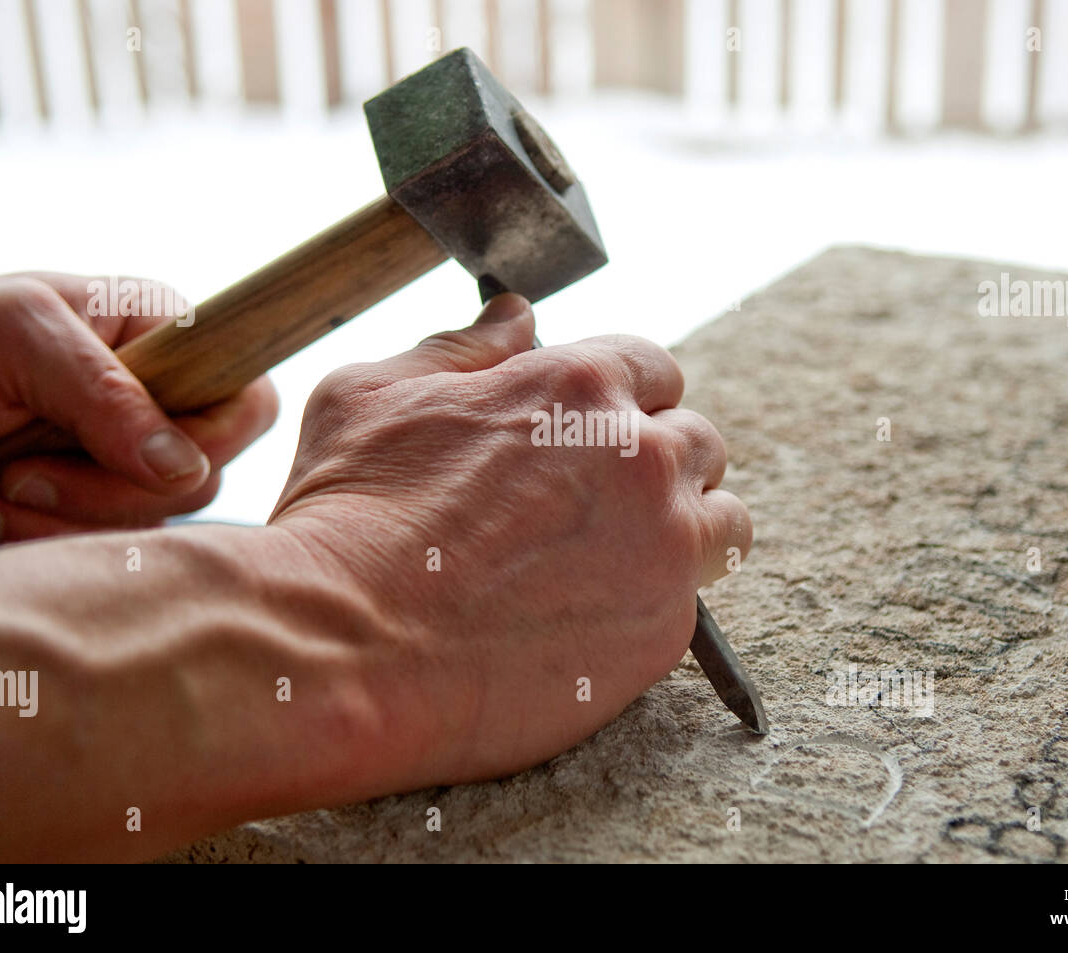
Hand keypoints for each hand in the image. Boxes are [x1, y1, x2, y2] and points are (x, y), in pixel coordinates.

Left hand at [0, 273, 277, 549]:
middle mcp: (156, 408)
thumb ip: (105, 392)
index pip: (247, 406)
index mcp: (165, 344)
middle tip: (20, 474)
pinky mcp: (79, 514)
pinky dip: (24, 546)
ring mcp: (119, 466)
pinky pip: (91, 560)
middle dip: (101, 493)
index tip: (140, 462)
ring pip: (142, 531)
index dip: (210, 445)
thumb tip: (184, 468)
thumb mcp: (16, 335)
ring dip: (49, 526)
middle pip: (196, 484)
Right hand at [268, 293, 751, 793]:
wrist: (346, 648)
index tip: (593, 435)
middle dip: (655, 464)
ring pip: (722, 521)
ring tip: (619, 560)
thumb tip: (516, 315)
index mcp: (580, 385)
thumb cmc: (348, 517)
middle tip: (595, 506)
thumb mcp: (376, 394)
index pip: (652, 367)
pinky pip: (693, 603)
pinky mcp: (665, 629)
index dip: (622, 400)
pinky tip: (591, 617)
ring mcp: (663, 545)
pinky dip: (656, 604)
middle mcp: (642, 456)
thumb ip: (463, 348)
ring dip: (684, 529)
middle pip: (696, 442)